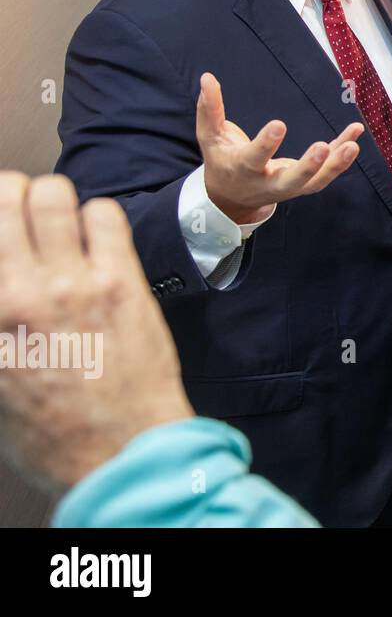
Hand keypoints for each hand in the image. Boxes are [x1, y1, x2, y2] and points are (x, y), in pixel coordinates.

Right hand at [0, 173, 194, 491]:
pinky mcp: (121, 280)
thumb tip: (6, 296)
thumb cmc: (54, 434)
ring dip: (52, 200)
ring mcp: (73, 282)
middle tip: (16, 208)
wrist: (121, 454)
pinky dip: (97, 216)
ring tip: (56, 218)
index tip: (1, 227)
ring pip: (55, 195)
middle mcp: (20, 293)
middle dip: (10, 195)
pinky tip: (96, 237)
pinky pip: (106, 215)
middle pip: (5, 196)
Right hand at [196, 73, 363, 224]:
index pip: (254, 158)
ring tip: (353, 145)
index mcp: (242, 170)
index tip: (278, 124)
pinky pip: (327, 171)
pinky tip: (355, 135)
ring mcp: (290, 187)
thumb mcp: (210, 137)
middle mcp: (268, 183)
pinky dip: (341, 156)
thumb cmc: (222, 160)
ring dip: (336, 165)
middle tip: (321, 147)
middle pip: (291, 181)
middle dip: (308, 167)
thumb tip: (208, 77)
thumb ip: (209, 109)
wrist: (232, 198)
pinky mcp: (305, 184)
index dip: (265, 144)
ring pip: (316, 182)